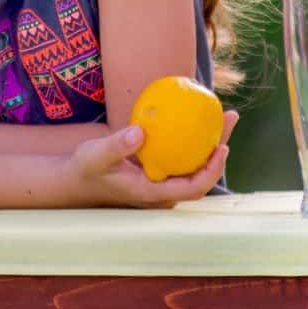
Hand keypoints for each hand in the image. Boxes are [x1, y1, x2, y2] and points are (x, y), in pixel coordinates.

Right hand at [63, 110, 237, 207]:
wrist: (77, 179)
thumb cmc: (87, 169)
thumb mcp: (96, 155)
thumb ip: (116, 146)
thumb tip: (140, 132)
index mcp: (154, 194)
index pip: (193, 188)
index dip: (212, 171)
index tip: (222, 146)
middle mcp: (163, 192)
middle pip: (202, 175)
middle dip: (220, 149)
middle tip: (230, 117)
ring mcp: (162, 184)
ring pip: (195, 166)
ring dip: (211, 143)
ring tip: (222, 114)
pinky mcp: (158, 173)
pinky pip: (183, 158)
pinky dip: (193, 140)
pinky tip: (195, 117)